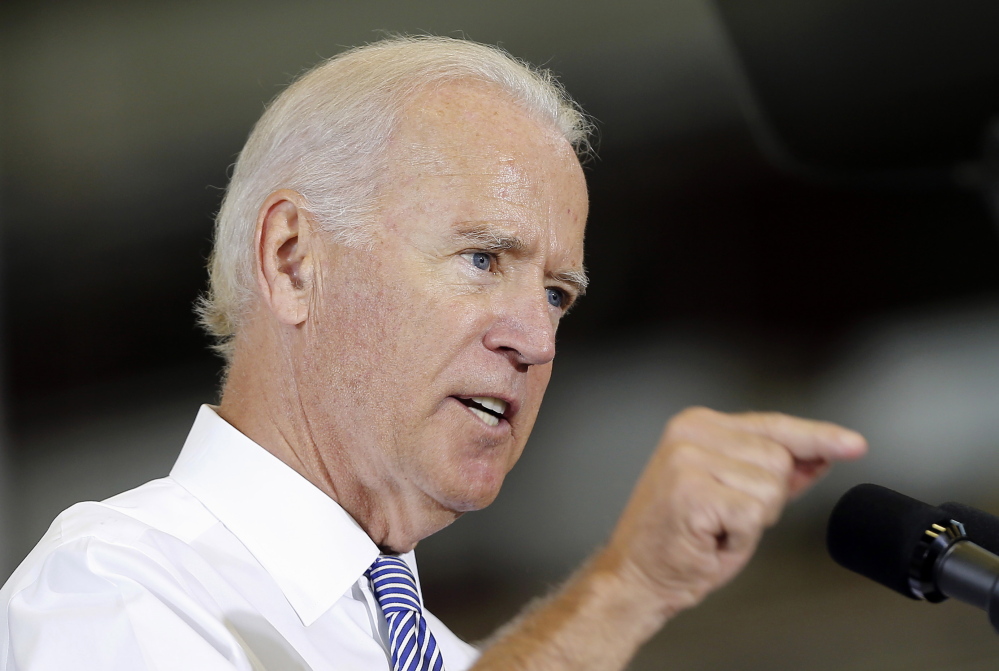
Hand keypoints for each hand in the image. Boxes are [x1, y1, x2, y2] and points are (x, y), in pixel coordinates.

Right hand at [600, 407, 866, 617]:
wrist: (635, 576)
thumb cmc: (680, 540)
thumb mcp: (734, 497)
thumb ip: (773, 473)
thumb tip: (819, 457)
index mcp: (697, 424)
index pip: (774, 425)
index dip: (819, 438)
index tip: (853, 444)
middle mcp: (690, 432)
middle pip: (779, 459)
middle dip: (764, 500)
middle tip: (722, 517)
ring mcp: (687, 458)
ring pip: (770, 488)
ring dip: (751, 521)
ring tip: (714, 527)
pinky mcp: (691, 489)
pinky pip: (752, 516)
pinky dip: (739, 538)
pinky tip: (708, 537)